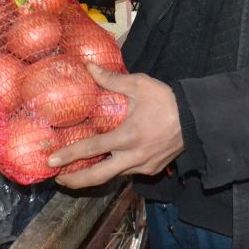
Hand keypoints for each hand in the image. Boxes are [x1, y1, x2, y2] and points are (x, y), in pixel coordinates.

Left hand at [48, 65, 183, 188]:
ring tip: (78, 170)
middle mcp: (133, 157)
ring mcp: (143, 167)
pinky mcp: (152, 170)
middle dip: (76, 181)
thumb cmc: (166, 101)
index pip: (92, 149)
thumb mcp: (139, 85)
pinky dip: (115, 168)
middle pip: (98, 176)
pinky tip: (109, 160)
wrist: (197, 120)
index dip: (69, 155)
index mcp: (127, 136)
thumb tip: (88, 67)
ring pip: (114, 175)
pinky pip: (129, 172)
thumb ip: (111, 79)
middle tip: (58, 178)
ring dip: (95, 173)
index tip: (51, 160)